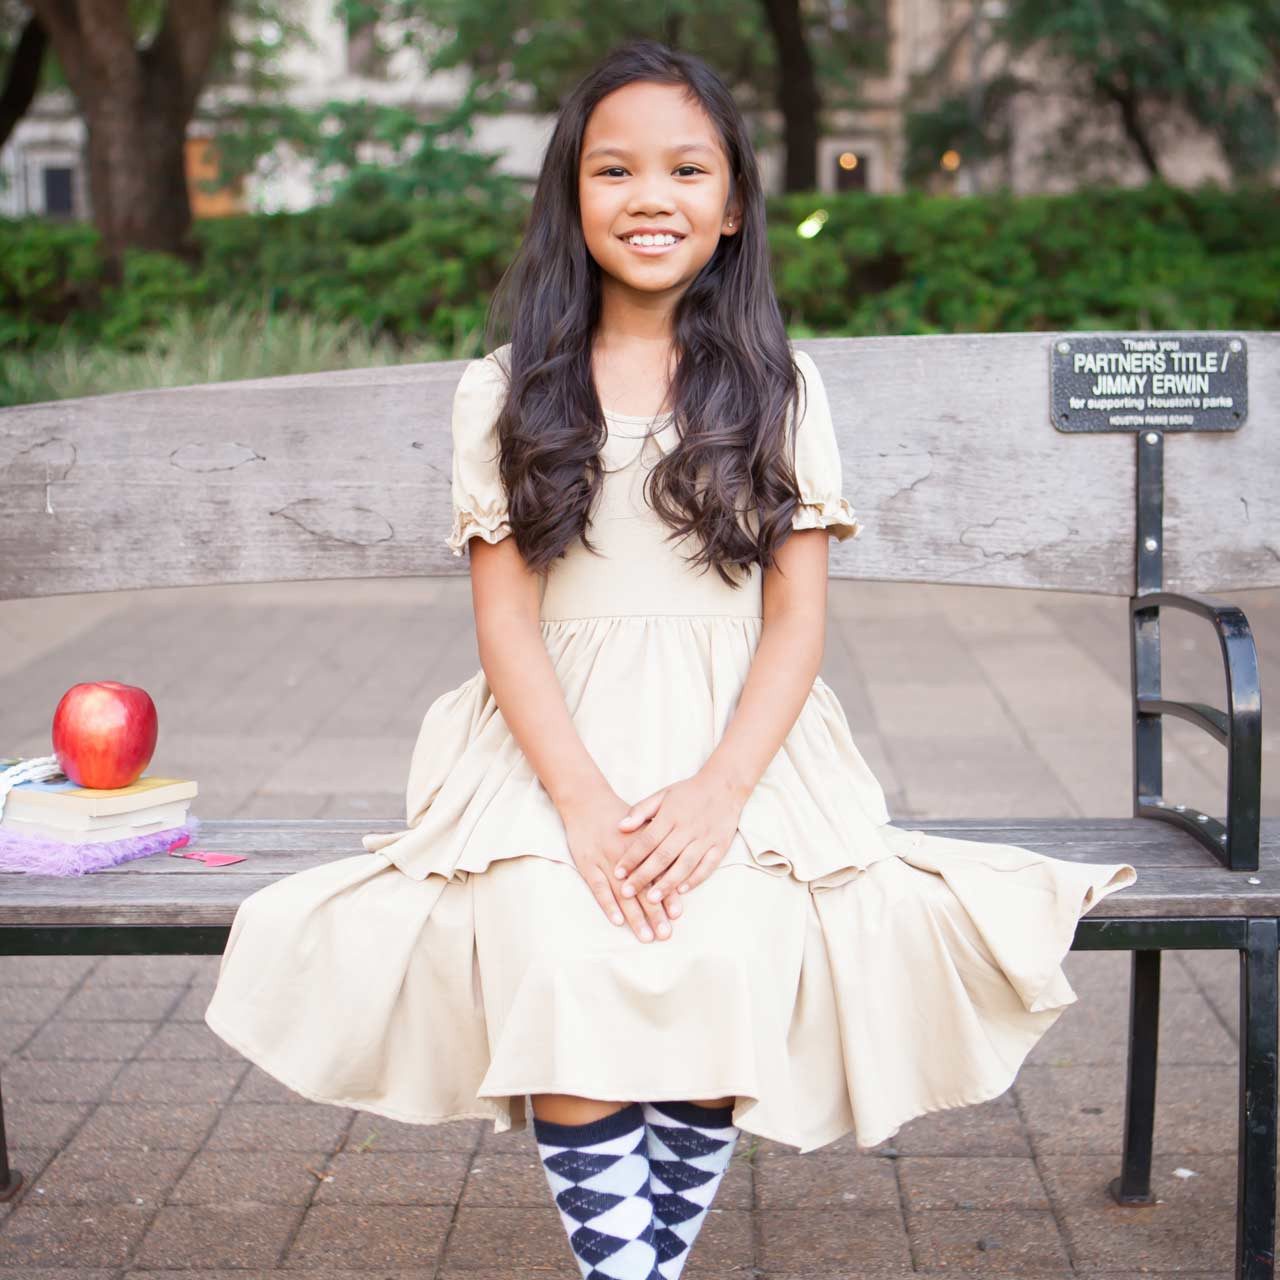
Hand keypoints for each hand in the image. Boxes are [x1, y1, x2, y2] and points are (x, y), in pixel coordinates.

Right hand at [557, 785, 684, 942]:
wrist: (587, 801)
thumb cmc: (619, 816)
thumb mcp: (644, 822)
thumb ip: (660, 843)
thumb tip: (680, 863)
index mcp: (643, 845)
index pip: (659, 873)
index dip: (668, 893)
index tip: (678, 914)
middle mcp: (627, 855)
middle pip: (644, 888)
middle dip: (655, 913)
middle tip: (666, 934)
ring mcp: (605, 861)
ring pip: (623, 893)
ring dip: (635, 916)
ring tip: (646, 936)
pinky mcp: (587, 864)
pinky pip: (598, 888)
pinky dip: (608, 904)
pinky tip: (617, 921)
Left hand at [612, 768, 746, 905]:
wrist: (724, 786)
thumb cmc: (688, 792)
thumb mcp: (663, 795)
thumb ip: (641, 810)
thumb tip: (620, 827)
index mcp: (671, 815)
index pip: (648, 840)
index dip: (632, 857)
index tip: (618, 873)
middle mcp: (688, 828)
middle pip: (663, 856)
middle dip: (644, 876)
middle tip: (627, 892)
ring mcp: (706, 838)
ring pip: (685, 865)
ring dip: (668, 883)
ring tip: (652, 900)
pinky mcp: (721, 846)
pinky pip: (708, 866)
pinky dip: (695, 879)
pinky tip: (681, 891)